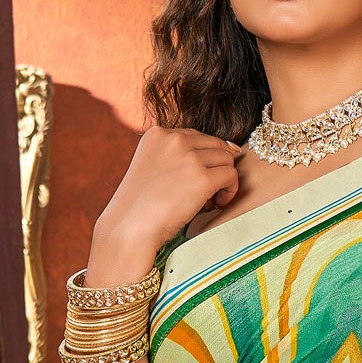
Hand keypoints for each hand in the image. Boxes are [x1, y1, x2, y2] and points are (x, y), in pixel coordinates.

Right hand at [95, 127, 242, 255]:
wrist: (130, 228)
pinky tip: (217, 204)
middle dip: (216, 168)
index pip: (196, 137)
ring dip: (224, 179)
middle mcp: (174, 139)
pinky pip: (231, 176)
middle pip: (216, 145)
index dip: (204, 159)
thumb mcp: (152, 166)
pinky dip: (230, 191)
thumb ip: (177, 156)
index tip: (198, 179)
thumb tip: (228, 148)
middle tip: (207, 191)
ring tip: (211, 199)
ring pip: (226, 159)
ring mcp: (189, 157)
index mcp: (158, 134)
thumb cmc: (141, 206)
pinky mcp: (202, 178)